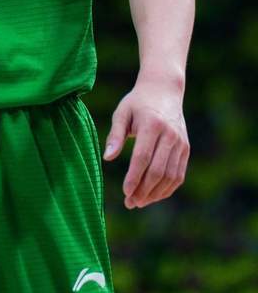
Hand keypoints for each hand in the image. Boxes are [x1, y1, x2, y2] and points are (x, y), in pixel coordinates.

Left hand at [102, 76, 189, 208]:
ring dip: (155, 193)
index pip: (143, 157)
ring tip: (139, 202)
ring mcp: (181, 143)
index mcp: (152, 125)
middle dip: (143, 190)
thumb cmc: (137, 103)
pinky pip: (178, 175)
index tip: (124, 192)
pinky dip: (167, 189)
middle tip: (129, 203)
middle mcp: (170, 134)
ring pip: (170, 176)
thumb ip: (115, 135)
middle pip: (157, 170)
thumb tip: (107, 159)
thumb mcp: (122, 113)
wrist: (164, 90)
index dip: (134, 177)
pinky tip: (153, 195)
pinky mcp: (186, 148)